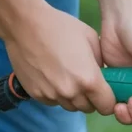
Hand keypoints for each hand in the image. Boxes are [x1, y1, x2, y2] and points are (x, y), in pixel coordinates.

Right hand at [5, 0, 114, 114]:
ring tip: (66, 76)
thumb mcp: (91, 39)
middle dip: (90, 98)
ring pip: (71, 106)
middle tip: (83, 80)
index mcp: (90, 80)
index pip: (107, 106)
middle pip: (88, 108)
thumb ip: (101, 63)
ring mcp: (53, 95)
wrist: (25, 23)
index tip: (103, 92)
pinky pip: (53, 102)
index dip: (107, 100)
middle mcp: (72, 93)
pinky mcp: (37, 95)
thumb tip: (104, 77)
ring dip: (72, 97)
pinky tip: (51, 75)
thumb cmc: (60, 27)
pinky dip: (55, 94)